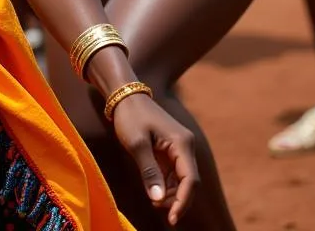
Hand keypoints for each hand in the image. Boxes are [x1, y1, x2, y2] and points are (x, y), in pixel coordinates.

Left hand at [112, 92, 198, 225]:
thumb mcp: (137, 144)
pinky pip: (173, 172)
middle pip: (188, 181)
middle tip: (156, 207)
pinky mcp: (170, 149)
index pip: (190, 180)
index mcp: (182, 143)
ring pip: (181, 179)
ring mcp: (179, 147)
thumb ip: (149, 171)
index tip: (171, 219)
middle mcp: (185, 146)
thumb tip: (158, 200)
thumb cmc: (130, 116)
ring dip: (170, 193)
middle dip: (176, 199)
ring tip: (153, 201)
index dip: (182, 201)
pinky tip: (154, 191)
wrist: (124, 95)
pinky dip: (165, 184)